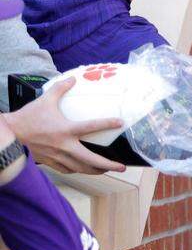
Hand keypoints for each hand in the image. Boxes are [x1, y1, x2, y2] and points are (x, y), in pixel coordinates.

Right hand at [2, 78, 124, 173]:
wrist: (8, 135)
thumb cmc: (27, 117)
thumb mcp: (44, 100)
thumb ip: (60, 89)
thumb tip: (73, 79)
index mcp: (65, 129)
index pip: (91, 126)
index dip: (107, 123)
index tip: (120, 122)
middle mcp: (64, 146)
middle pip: (90, 159)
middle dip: (108, 165)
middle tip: (121, 167)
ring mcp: (57, 156)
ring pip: (81, 168)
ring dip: (95, 170)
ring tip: (106, 170)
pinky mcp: (50, 162)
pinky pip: (68, 170)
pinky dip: (78, 170)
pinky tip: (84, 169)